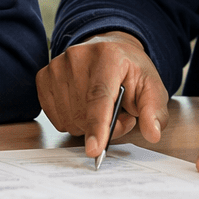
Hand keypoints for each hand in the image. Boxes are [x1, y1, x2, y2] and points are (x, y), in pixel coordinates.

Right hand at [37, 31, 169, 158]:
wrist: (108, 49)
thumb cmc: (129, 70)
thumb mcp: (151, 87)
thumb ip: (154, 111)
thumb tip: (152, 133)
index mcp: (108, 56)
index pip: (99, 96)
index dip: (98, 125)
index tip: (95, 150)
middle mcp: (77, 57)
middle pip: (84, 114)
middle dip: (104, 127)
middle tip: (120, 114)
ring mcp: (57, 66)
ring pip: (69, 120)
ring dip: (88, 125)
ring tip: (103, 108)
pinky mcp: (44, 76)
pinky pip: (56, 118)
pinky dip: (72, 121)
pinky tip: (83, 106)